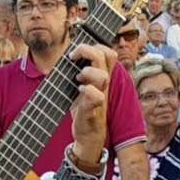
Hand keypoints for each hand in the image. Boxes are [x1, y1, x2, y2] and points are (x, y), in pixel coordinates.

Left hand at [68, 43, 113, 169]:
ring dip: (87, 72)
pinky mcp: (94, 109)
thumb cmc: (84, 108)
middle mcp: (104, 84)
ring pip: (102, 76)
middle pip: (105, 56)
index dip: (95, 45)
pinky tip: (79, 91)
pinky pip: (95, 96)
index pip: (108, 52)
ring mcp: (100, 95)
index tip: (76, 52)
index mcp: (102, 76)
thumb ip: (81, 71)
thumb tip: (70, 55)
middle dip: (86, 50)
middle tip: (73, 58)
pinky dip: (86, 90)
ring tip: (78, 79)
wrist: (88, 134)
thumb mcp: (83, 86)